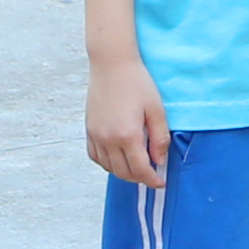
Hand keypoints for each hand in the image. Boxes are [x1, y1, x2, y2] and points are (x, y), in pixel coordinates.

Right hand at [87, 56, 171, 187]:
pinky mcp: (88, 130)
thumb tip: (160, 161)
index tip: (160, 183)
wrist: (112, 65)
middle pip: (123, 172)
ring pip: (108, 167)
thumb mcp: (156, 109)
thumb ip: (159, 138)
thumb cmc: (137, 83)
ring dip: (123, 172)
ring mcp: (96, 135)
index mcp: (127, 135)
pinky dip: (106, 163)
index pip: (140, 169)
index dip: (152, 180)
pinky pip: (95, 156)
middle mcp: (108, 139)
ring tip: (137, 167)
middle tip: (151, 176)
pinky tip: (117, 159)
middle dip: (139, 178)